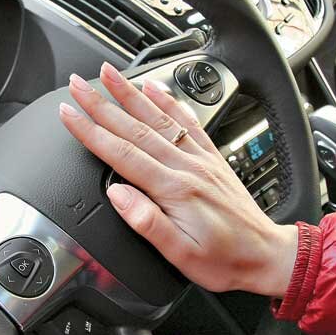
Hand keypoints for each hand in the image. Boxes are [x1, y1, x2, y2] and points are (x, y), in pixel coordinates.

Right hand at [59, 62, 297, 296]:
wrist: (266, 257)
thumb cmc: (224, 261)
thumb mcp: (181, 255)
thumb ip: (147, 223)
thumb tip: (117, 195)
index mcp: (175, 190)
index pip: (123, 154)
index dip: (91, 132)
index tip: (69, 113)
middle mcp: (187, 167)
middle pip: (135, 128)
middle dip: (102, 104)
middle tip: (78, 83)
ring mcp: (200, 159)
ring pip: (159, 118)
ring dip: (131, 93)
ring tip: (109, 73)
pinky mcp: (211, 159)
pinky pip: (188, 122)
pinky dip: (169, 101)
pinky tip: (155, 87)